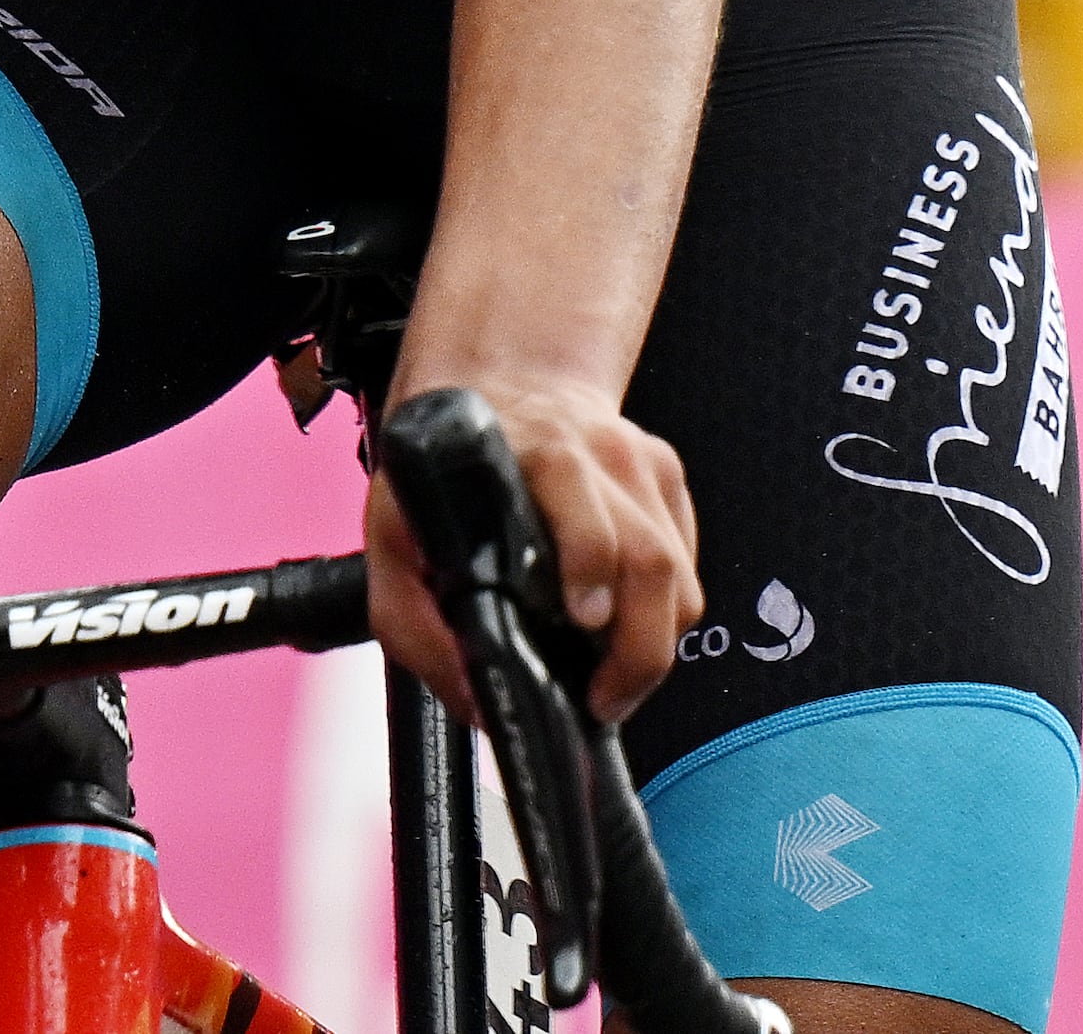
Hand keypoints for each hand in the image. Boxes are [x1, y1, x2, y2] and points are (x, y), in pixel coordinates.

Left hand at [364, 374, 702, 726]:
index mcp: (534, 461)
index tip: (584, 624)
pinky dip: (663, 606)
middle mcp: (599, 455)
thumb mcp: (397, 535)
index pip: (588, 519)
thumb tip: (477, 701)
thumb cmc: (447, 470)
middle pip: (651, 561)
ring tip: (612, 675)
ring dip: (654, 639)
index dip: (592, 571)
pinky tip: (620, 618)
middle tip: (604, 698)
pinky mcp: (667, 473)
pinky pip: (686, 560)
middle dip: (639, 648)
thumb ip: (417, 626)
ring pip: (679, 572)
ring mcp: (641, 462)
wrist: (500, 380)